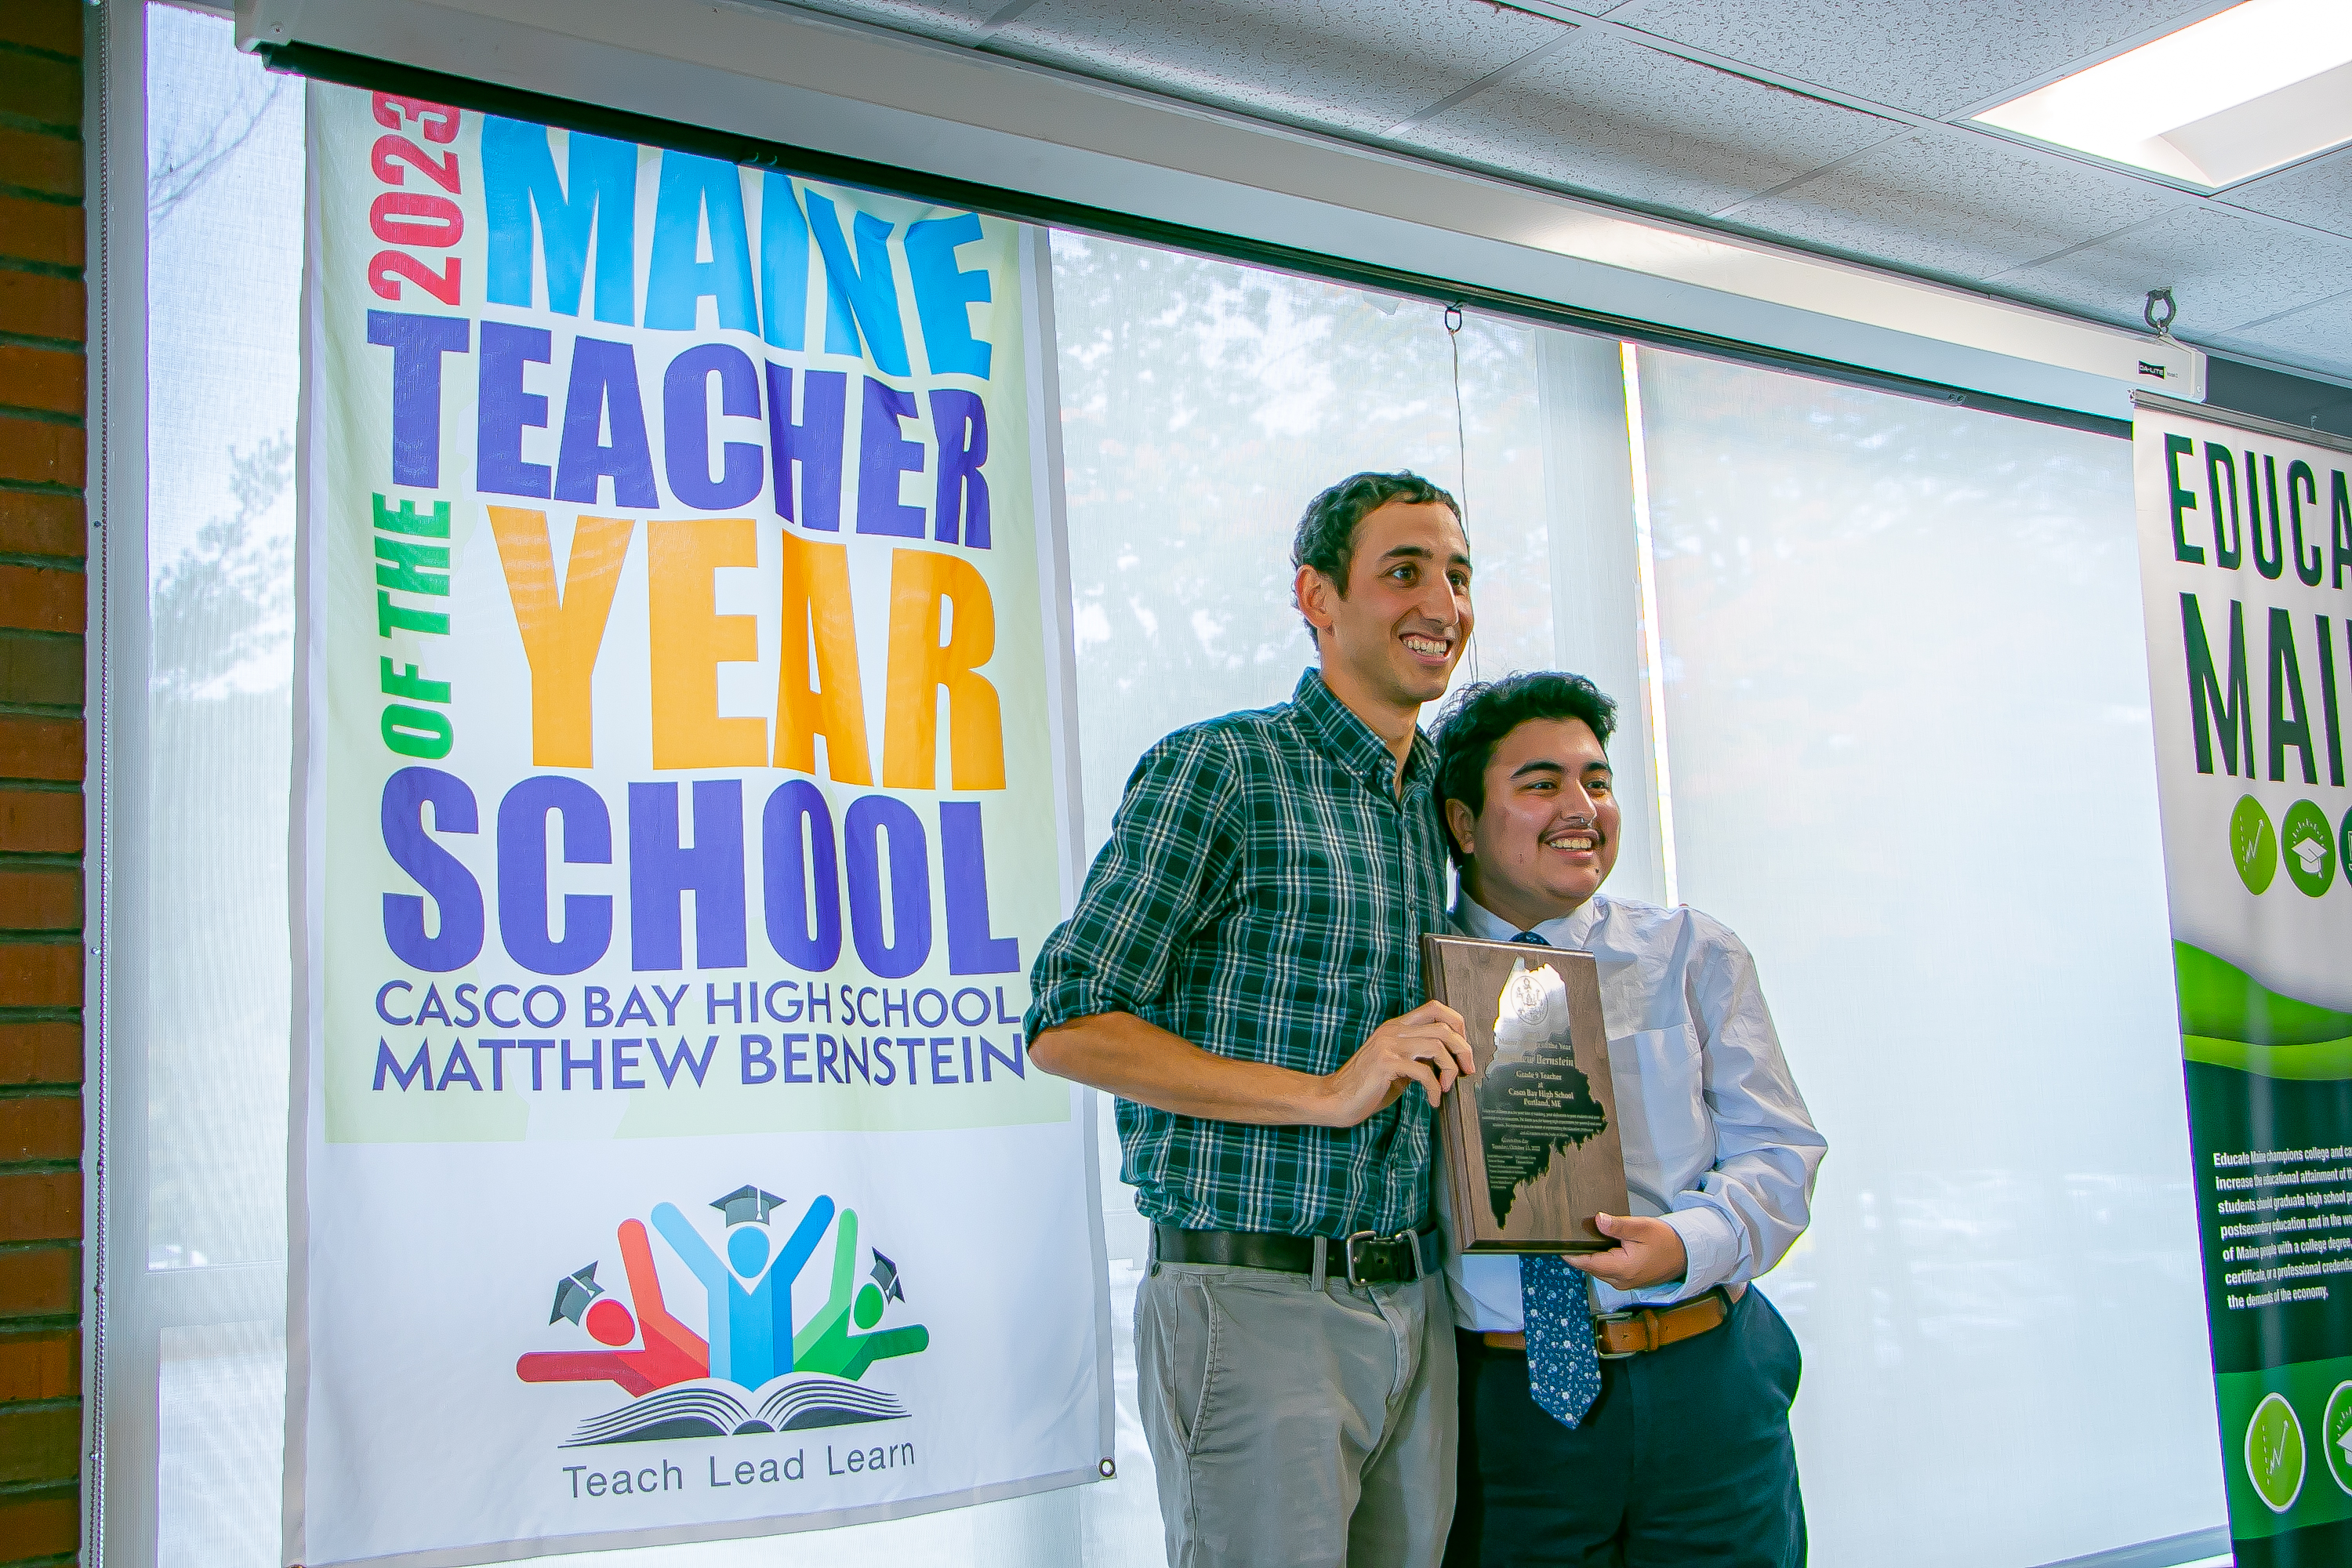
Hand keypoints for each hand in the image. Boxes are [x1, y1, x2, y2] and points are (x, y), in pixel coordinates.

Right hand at [1315, 1001, 1472, 1126]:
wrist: (1335, 1099)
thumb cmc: (1366, 1086)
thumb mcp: (1397, 1066)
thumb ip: (1417, 1057)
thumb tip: (1446, 1059)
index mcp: (1396, 1027)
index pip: (1435, 1008)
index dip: (1456, 1023)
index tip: (1463, 1048)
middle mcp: (1393, 1030)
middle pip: (1443, 1026)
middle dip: (1463, 1049)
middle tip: (1467, 1070)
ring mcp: (1388, 1045)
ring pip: (1437, 1046)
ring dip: (1450, 1069)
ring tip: (1446, 1087)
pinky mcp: (1385, 1063)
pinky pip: (1423, 1072)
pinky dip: (1435, 1089)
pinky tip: (1433, 1100)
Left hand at [1564, 1213, 1687, 1290]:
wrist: (1684, 1255)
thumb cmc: (1665, 1241)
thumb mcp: (1642, 1228)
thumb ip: (1618, 1226)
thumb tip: (1598, 1220)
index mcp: (1622, 1269)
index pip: (1588, 1263)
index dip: (1571, 1255)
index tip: (1557, 1244)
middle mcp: (1620, 1281)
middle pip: (1590, 1267)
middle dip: (1579, 1253)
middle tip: (1567, 1234)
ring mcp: (1623, 1283)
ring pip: (1597, 1269)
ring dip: (1589, 1256)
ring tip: (1580, 1237)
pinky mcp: (1626, 1280)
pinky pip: (1606, 1270)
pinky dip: (1600, 1259)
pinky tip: (1599, 1245)